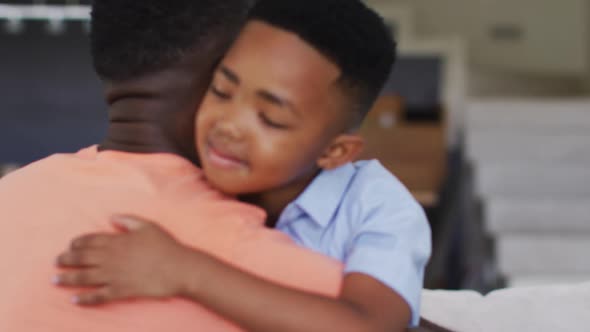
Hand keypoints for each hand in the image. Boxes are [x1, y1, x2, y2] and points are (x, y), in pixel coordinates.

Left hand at [55, 215, 196, 305]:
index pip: (90, 240)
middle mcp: (111, 258)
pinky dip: (84, 299)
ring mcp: (114, 275)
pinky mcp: (120, 291)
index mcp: (117, 241)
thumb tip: (111, 217)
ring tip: (55, 279)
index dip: (77, 243)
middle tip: (56, 262)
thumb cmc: (165, 246)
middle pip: (82, 258)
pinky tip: (74, 300)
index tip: (70, 246)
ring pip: (84, 277)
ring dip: (68, 278)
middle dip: (67, 260)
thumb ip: (128, 220)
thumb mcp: (148, 226)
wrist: (178, 268)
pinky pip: (98, 296)